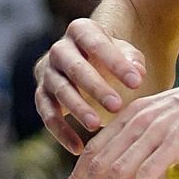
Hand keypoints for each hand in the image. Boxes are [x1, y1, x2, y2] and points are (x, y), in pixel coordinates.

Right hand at [34, 18, 146, 152]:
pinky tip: (78, 148)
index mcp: (81, 30)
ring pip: (59, 90)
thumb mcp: (127, 55)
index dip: (115, 62)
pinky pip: (47, 114)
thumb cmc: (114, 60)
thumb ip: (133, 61)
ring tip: (96, 125)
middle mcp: (60, 49)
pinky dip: (60, 132)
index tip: (137, 82)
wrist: (92, 66)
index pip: (96, 43)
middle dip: (95, 87)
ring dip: (77, 108)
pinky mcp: (42, 96)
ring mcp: (48, 72)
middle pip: (74, 66)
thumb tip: (137, 71)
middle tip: (116, 105)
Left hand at [57, 64, 178, 178]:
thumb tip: (132, 168)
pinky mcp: (177, 140)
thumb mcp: (164, 119)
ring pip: (118, 169)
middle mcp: (136, 121)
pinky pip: (149, 169)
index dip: (76, 177)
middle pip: (99, 163)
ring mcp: (156, 130)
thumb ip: (144, 138)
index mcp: (130, 116)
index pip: (93, 150)